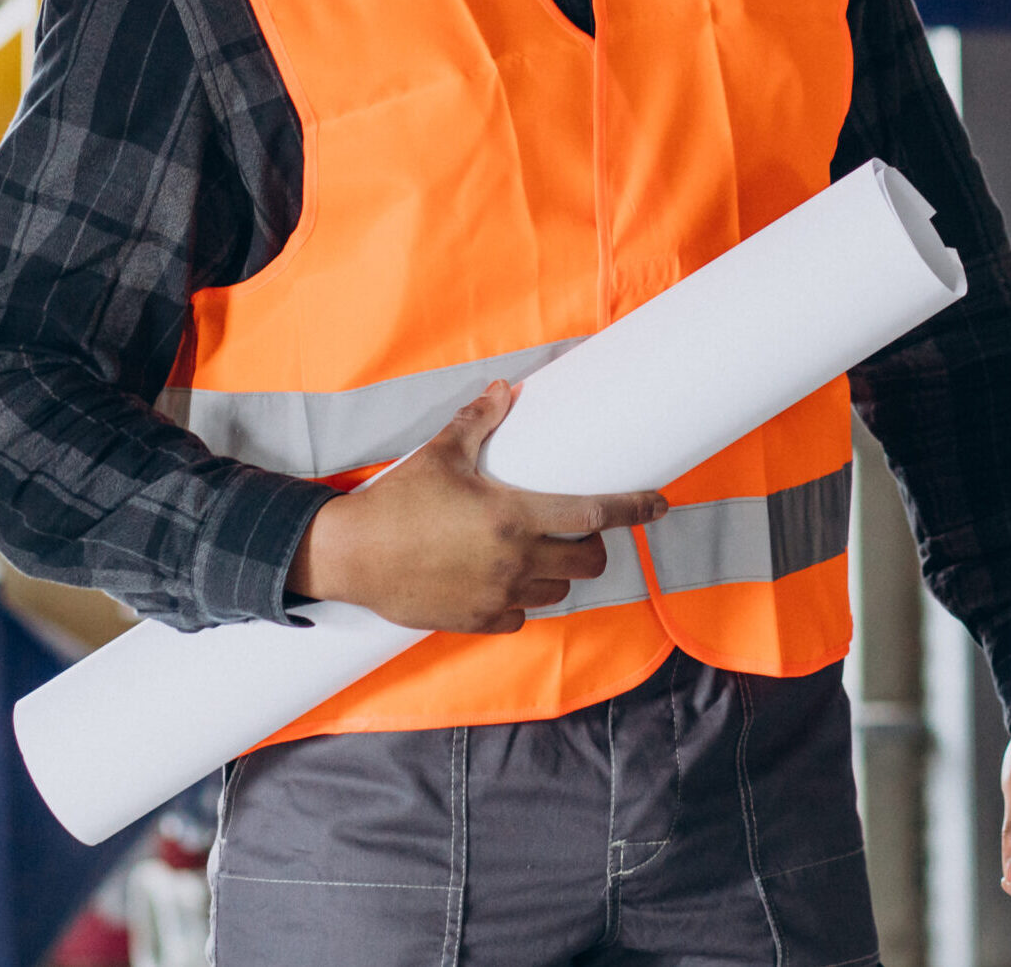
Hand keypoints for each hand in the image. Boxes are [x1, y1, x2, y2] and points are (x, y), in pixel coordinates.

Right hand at [287, 379, 666, 632]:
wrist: (349, 556)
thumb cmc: (397, 501)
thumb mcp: (442, 453)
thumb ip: (479, 420)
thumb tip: (505, 389)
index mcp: (514, 516)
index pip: (594, 515)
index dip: (635, 509)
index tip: (661, 504)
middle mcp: (514, 560)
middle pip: (588, 561)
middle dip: (595, 546)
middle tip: (581, 530)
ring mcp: (498, 595)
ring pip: (560, 589)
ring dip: (562, 571)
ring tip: (544, 552)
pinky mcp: (477, 620)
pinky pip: (523, 615)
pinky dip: (526, 599)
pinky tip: (512, 581)